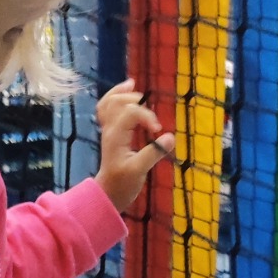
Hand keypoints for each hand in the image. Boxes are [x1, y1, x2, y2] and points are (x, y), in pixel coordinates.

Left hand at [94, 79, 174, 212]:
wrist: (108, 194)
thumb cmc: (122, 184)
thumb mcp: (139, 170)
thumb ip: (154, 153)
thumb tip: (170, 137)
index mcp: (116, 136)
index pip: (132, 112)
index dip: (147, 116)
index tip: (158, 130)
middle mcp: (110, 129)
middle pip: (116, 102)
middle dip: (135, 101)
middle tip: (150, 112)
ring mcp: (108, 130)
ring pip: (108, 103)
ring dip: (121, 93)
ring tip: (133, 84)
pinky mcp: (111, 133)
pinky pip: (106, 109)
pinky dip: (115, 98)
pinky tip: (126, 91)